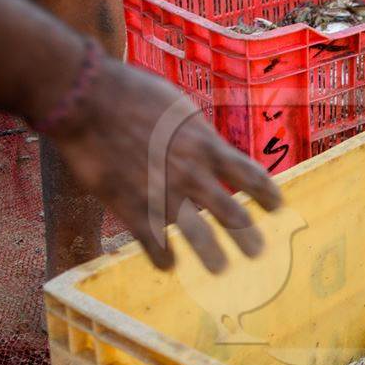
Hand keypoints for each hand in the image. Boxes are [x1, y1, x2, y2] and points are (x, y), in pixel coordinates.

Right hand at [48, 57, 282, 272]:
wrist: (87, 99)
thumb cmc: (133, 94)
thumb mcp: (181, 109)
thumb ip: (198, 135)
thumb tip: (211, 149)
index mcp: (207, 146)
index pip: (251, 176)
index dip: (267, 194)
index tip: (276, 206)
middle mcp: (193, 174)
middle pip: (232, 214)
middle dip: (248, 236)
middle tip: (258, 252)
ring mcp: (164, 193)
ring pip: (199, 236)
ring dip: (213, 256)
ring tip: (221, 269)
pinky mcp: (132, 207)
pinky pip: (154, 242)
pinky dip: (163, 257)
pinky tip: (167, 265)